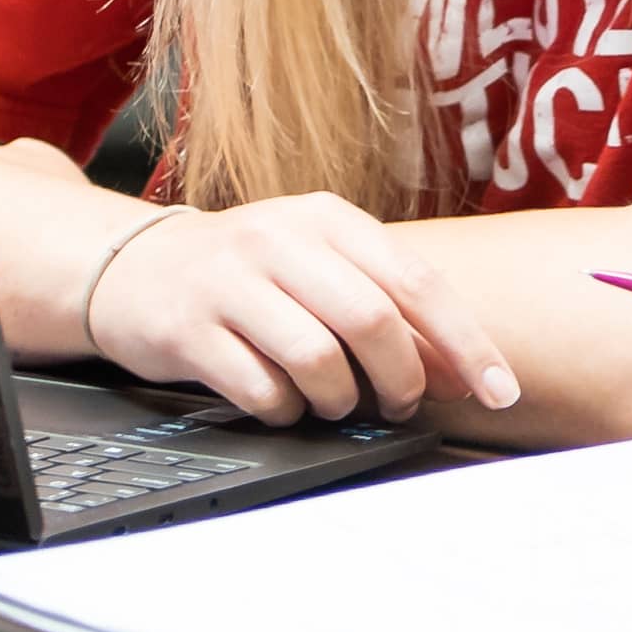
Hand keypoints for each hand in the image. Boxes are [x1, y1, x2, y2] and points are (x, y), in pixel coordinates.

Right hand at [88, 194, 519, 425]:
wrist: (132, 267)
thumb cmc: (249, 273)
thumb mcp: (319, 262)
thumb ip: (386, 302)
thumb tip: (457, 367)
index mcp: (328, 220)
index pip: (418, 282)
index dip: (465, 343)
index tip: (500, 392)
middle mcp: (280, 240)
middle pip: (373, 321)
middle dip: (403, 378)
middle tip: (403, 405)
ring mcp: (229, 282)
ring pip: (318, 359)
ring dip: (340, 399)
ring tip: (334, 402)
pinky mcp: (187, 328)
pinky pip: (259, 388)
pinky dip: (285, 411)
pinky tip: (282, 404)